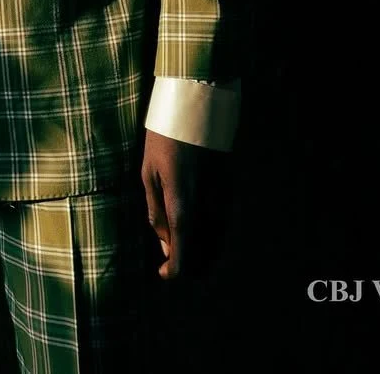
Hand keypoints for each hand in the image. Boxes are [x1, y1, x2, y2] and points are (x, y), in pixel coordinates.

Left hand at [141, 129, 230, 279]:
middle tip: (169, 262)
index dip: (174, 270)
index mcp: (181, 201)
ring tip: (181, 247)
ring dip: (200, 253)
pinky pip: (223, 225)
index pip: (183, 251)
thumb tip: (164, 244)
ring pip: (217, 243)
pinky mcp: (230, 189)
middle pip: (204, 254)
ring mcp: (222, 198)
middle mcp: (207, 206)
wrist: (198, 106)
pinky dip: (211, 237)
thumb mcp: (148, 172)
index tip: (164, 274)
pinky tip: (197, 232)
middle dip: (187, 264)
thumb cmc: (164, 137)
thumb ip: (156, 211)